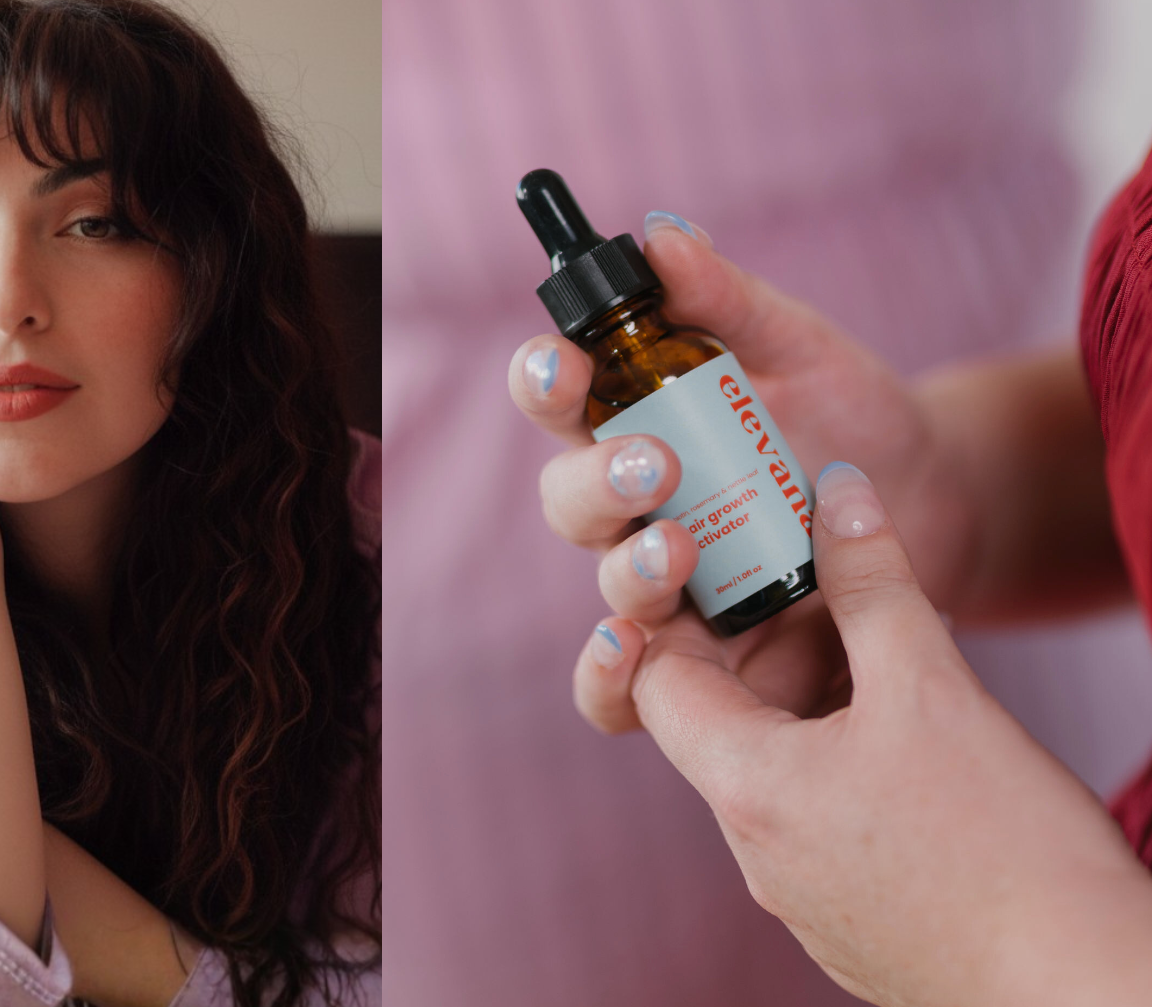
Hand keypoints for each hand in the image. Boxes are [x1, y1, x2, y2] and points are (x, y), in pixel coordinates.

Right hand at [508, 217, 973, 732]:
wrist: (938, 514)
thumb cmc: (855, 422)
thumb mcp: (803, 350)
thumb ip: (728, 301)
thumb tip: (660, 238)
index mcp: (638, 422)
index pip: (561, 399)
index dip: (544, 381)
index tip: (563, 363)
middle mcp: (634, 508)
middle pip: (569, 500)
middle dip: (597, 483)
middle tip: (656, 465)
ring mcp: (665, 586)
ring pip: (605, 585)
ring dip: (629, 568)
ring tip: (682, 551)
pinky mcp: (698, 662)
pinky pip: (620, 692)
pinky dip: (609, 678)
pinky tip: (633, 651)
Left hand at [626, 461, 1151, 1005]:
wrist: (1084, 997)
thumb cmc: (1004, 851)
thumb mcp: (930, 688)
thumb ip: (872, 584)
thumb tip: (836, 492)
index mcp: (743, 790)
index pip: (657, 681)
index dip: (683, 610)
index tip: (732, 559)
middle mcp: (753, 849)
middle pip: (725, 720)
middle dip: (773, 647)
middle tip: (827, 583)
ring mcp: (803, 892)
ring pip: (783, 766)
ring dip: (821, 699)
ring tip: (888, 644)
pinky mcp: (855, 917)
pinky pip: (828, 816)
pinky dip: (853, 758)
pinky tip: (923, 730)